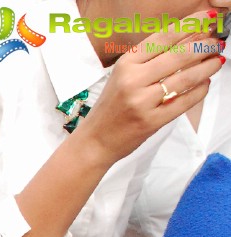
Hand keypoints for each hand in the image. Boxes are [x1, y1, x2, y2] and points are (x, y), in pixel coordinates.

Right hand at [75, 13, 223, 163]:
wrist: (95, 140)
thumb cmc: (111, 107)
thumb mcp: (123, 77)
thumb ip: (151, 60)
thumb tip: (187, 41)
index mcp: (126, 64)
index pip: (163, 38)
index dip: (189, 25)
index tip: (207, 18)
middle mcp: (132, 80)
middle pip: (178, 56)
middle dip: (204, 47)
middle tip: (217, 43)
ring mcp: (142, 102)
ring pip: (185, 79)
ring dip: (207, 68)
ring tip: (217, 61)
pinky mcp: (151, 121)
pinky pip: (183, 103)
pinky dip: (199, 91)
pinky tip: (205, 84)